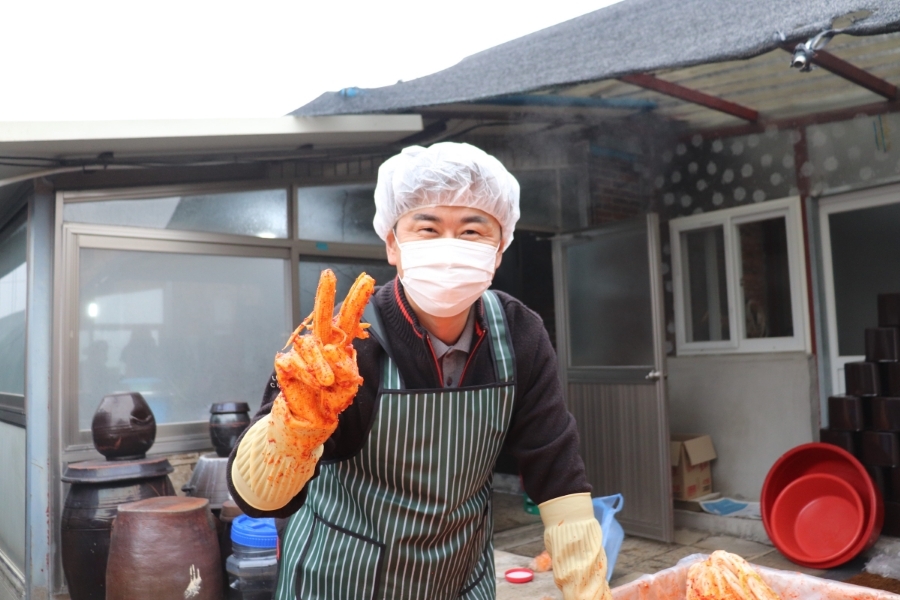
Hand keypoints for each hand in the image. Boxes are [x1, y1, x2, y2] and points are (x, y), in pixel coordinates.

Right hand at [273, 269, 374, 447]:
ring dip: (320, 366)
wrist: (312, 419)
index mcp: (339, 344)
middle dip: (325, 294)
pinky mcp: (286, 363)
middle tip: (328, 275)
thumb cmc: (331, 399)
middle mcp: (320, 343)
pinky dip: (306, 375)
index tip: (368, 280)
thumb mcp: (348, 385)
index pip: (348, 318)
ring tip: (327, 382)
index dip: (357, 299)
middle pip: (322, 315)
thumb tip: (333, 351)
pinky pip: (295, 362)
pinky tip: (312, 384)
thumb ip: (346, 367)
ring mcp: (302, 352)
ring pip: (310, 346)